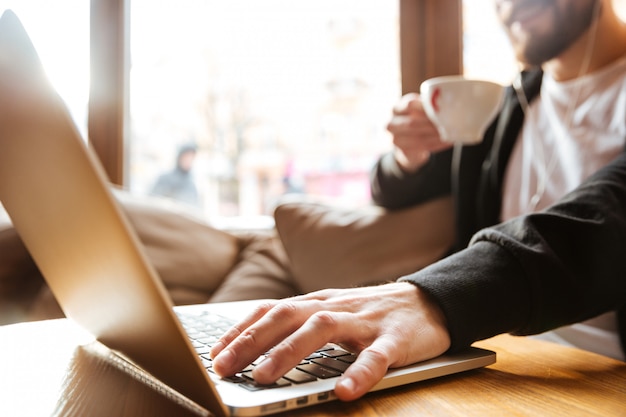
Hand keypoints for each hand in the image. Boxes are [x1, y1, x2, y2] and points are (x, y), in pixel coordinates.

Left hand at [210, 282, 450, 400]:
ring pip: (323, 329)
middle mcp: (335, 307)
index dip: (241, 330)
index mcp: (317, 303)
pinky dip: (359, 372)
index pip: (272, 311)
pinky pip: (376, 356)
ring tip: (265, 377)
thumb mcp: (331, 313)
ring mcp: (364, 322)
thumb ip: (301, 325)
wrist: (426, 301)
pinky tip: (345, 391)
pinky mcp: (395, 339)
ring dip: (290, 351)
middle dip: (252, 341)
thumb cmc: (369, 313)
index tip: (215, 353)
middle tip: (224, 367)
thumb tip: (258, 347)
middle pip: (287, 317)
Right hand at [387, 93, 451, 172]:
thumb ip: (428, 106)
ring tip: (451, 132)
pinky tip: (448, 141)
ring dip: (436, 136)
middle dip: (431, 123)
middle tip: (449, 122)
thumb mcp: (419, 110)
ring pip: (418, 138)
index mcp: (397, 108)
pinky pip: (422, 148)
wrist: (408, 142)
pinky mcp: (403, 151)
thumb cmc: (417, 120)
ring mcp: (395, 139)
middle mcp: (391, 123)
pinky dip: (437, 144)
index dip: (426, 107)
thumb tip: (449, 104)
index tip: (442, 108)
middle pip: (412, 123)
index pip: (410, 105)